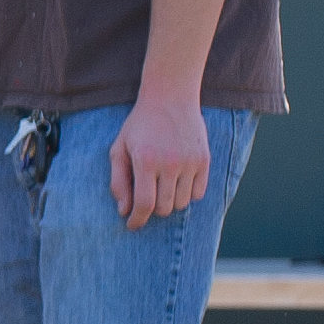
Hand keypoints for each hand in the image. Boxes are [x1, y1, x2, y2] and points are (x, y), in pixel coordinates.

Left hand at [110, 92, 208, 229]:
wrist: (170, 97)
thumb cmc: (140, 125)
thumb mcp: (119, 148)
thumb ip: (118, 181)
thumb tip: (124, 211)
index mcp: (146, 160)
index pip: (144, 204)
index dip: (137, 220)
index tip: (132, 225)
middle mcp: (170, 163)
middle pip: (164, 208)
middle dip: (152, 210)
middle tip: (146, 198)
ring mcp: (190, 162)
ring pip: (182, 203)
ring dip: (170, 202)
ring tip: (161, 186)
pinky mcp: (204, 160)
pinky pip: (198, 193)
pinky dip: (187, 194)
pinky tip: (177, 181)